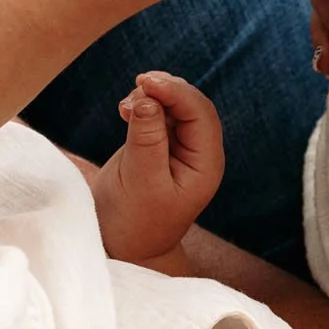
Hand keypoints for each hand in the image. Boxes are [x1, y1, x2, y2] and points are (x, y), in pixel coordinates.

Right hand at [92, 73, 224, 265]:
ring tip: (124, 108)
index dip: (176, 92)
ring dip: (151, 96)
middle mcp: (199, 154)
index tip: (145, 82)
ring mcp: (180, 149)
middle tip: (135, 86)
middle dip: (165, 90)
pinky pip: (158, 115)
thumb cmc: (135, 222)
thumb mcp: (140, 181)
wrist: (123, 246)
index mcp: (205, 165)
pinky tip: (125, 111)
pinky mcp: (159, 147)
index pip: (200, 115)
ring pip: (174, 106)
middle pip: (191, 105)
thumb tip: (148, 99)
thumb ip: (146, 139)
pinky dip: (143, 105)